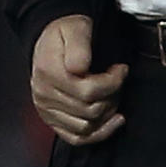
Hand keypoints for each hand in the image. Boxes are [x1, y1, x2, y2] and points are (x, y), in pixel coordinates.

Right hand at [31, 13, 127, 146]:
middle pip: (89, 110)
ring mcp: (47, 110)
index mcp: (49, 72)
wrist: (49, 40)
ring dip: (107, 113)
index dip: (112, 82)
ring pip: (85, 127)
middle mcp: (45, 94)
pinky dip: (98, 134)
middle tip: (118, 80)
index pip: (88, 91)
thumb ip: (79, 45)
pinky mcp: (51, 120)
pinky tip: (113, 122)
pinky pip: (76, 138)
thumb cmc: (64, 33)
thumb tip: (80, 67)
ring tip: (113, 95)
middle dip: (112, 95)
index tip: (121, 70)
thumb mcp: (75, 28)